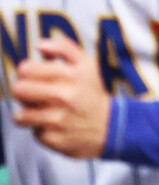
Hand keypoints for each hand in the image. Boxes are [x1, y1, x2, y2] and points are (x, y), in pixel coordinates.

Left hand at [11, 37, 110, 158]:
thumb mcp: (87, 65)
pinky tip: (54, 125)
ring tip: (40, 111)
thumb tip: (40, 45)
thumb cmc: (93, 93)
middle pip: (19, 90)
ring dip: (27, 113)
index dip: (26, 72)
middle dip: (24, 91)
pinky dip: (41, 129)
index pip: (26, 69)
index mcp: (70, 75)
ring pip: (20, 114)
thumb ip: (64, 48)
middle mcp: (64, 96)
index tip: (33, 76)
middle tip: (35, 94)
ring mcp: (57, 119)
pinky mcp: (53, 139)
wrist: (112, 126)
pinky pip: (33, 132)